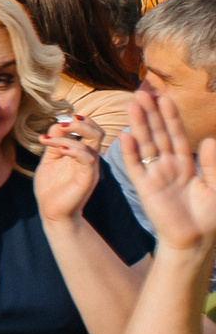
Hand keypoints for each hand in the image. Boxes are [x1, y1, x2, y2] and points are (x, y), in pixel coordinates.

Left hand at [34, 112, 104, 223]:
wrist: (52, 213)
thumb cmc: (51, 188)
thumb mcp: (50, 160)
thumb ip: (54, 143)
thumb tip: (57, 123)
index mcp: (82, 154)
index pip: (91, 131)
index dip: (81, 121)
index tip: (62, 120)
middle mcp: (89, 159)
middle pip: (98, 132)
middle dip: (83, 123)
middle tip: (64, 124)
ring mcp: (90, 168)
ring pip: (93, 142)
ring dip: (72, 135)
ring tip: (49, 140)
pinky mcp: (88, 178)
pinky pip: (88, 158)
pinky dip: (74, 149)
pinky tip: (60, 149)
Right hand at [124, 80, 215, 252]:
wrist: (194, 240)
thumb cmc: (208, 217)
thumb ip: (212, 164)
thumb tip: (209, 139)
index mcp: (186, 164)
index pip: (176, 135)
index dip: (171, 117)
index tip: (164, 97)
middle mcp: (168, 166)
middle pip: (158, 135)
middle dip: (150, 114)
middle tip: (141, 93)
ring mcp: (155, 175)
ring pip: (145, 145)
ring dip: (139, 125)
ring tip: (132, 105)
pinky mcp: (144, 187)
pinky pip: (135, 166)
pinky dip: (130, 151)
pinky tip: (125, 136)